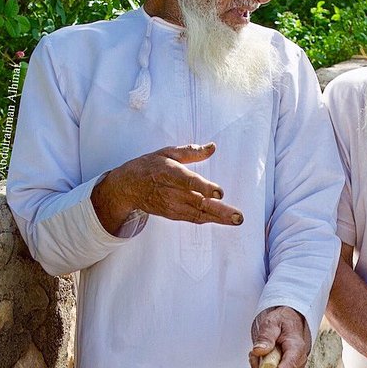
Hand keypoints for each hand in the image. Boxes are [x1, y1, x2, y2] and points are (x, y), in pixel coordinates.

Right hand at [92, 143, 243, 234]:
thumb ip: (191, 152)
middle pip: (198, 202)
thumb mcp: (167, 153)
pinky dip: (209, 220)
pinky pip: (194, 218)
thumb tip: (212, 147)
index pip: (188, 182)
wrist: (128, 188)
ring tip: (237, 220)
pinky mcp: (173, 214)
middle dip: (220, 210)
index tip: (220, 192)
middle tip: (238, 216)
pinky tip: (224, 220)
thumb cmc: (150, 166)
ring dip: (219, 218)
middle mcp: (171, 192)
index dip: (204, 188)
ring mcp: (172, 206)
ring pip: (198, 214)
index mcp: (169, 173)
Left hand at [249, 307, 311, 367]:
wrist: (289, 326)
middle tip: (254, 354)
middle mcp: (299, 363)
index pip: (290, 365)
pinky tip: (260, 365)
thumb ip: (265, 336)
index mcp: (296, 348)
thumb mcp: (271, 323)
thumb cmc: (282, 324)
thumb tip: (260, 350)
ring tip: (258, 357)